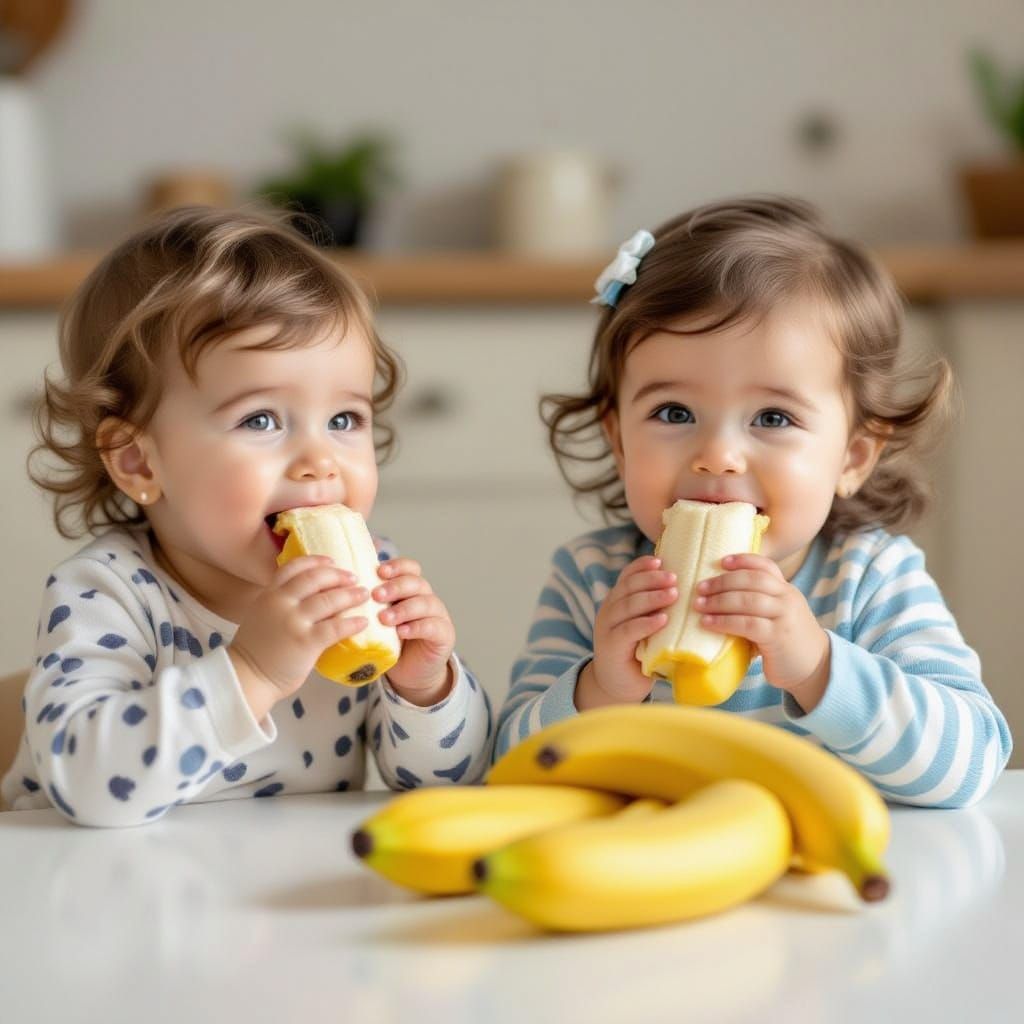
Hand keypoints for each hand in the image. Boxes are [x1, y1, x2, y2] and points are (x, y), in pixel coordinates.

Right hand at [228, 556, 369, 718]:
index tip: (332, 561)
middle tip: (354, 578)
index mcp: (269, 594)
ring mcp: (293, 621)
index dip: (316, 561)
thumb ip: (281, 603)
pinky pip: (335, 627)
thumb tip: (310, 596)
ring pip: (329, 600)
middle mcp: (280, 603)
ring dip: (350, 595)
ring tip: (363, 595)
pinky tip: (363, 622)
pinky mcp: (306, 642)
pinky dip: (352, 623)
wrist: (246, 677)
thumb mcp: (262, 615)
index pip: (294, 567)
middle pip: (315, 578)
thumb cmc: (257, 650)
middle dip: (338, 576)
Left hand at [373, 558, 454, 706]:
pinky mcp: (444, 634)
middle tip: (376, 595)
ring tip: (385, 619)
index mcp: (409, 589)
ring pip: (425, 602)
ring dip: (403, 608)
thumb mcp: (374, 620)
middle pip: (416, 582)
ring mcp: (437, 615)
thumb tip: (335, 589)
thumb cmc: (388, 642)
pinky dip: (417, 627)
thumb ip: (364, 604)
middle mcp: (425, 598)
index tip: (379, 571)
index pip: (409, 568)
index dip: (396, 566)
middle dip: (395, 586)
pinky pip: (433, 626)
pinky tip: (402, 632)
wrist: (409, 673)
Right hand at [576, 555, 677, 709]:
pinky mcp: (611, 646)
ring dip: (652, 597)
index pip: (627, 576)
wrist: (617, 685)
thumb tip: (687, 590)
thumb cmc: (638, 652)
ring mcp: (607, 627)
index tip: (662, 561)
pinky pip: (628, 630)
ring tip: (673, 594)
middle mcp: (609, 610)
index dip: (642, 566)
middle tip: (675, 578)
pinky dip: (646, 623)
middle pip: (628, 586)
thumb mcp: (645, 626)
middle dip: (652, 579)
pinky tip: (662, 620)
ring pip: (628, 605)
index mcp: (617, 601)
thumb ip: (656, 609)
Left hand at [695, 553, 830, 711]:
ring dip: (718, 601)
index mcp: (787, 589)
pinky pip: (747, 624)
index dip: (743, 560)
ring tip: (699, 605)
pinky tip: (708, 623)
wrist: (816, 668)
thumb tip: (719, 595)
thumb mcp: (779, 615)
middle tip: (699, 588)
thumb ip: (760, 603)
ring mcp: (784, 616)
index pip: (766, 566)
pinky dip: (724, 621)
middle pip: (751, 580)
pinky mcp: (778, 637)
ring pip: (747, 600)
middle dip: (722, 581)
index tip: (721, 561)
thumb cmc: (788, 641)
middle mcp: (788, 598)